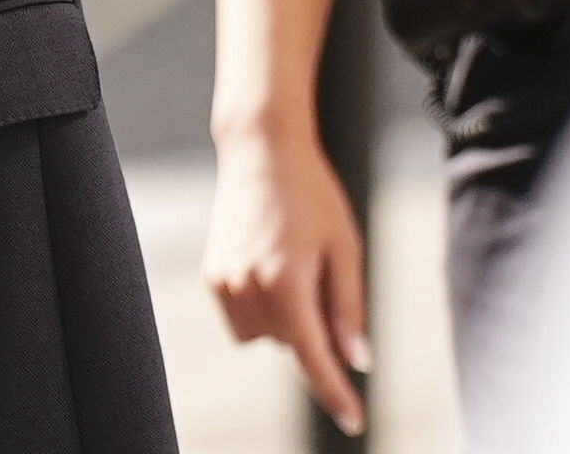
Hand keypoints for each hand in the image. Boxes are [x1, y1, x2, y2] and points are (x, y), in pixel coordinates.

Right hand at [202, 124, 369, 435]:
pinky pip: (244, 319)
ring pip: (266, 336)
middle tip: (322, 275)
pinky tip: (270, 263)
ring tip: (293, 265)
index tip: (354, 420)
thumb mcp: (345, 248)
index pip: (311, 356)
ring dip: (285, 320)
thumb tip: (357, 360)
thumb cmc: (312, 194)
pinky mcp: (212, 275)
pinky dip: (263, 309)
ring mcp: (223, 281)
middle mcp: (247, 285)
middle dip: (313, 325)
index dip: (334, 392)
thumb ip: (348, 308)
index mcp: (285, 280)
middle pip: (292, 343)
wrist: (260, 150)